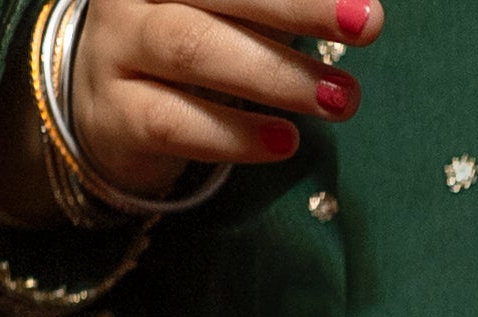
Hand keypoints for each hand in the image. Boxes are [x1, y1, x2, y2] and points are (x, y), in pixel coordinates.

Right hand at [0, 0, 380, 221]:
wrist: (108, 109)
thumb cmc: (189, 44)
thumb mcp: (227, 9)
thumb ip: (274, 5)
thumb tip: (352, 5)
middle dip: (298, 6)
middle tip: (369, 25)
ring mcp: (115, 51)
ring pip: (193, 51)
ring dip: (275, 75)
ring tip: (339, 98)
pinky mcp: (115, 116)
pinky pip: (175, 122)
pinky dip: (236, 134)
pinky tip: (286, 142)